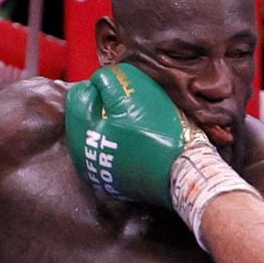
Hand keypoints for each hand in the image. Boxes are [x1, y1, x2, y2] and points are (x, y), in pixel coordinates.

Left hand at [65, 63, 198, 206]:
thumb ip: (109, 82)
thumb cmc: (158, 136)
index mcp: (83, 138)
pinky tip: (140, 141)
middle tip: (132, 103)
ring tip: (137, 121)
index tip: (123, 88)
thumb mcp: (133, 98)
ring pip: (100, 137)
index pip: (79, 97)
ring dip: (113, 125)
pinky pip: (113, 154)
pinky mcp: (118, 184)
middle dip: (105, 106)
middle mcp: (86, 161)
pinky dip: (122, 143)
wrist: (184, 176)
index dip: (101, 85)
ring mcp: (102, 175)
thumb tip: (99, 78)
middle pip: (87, 118)